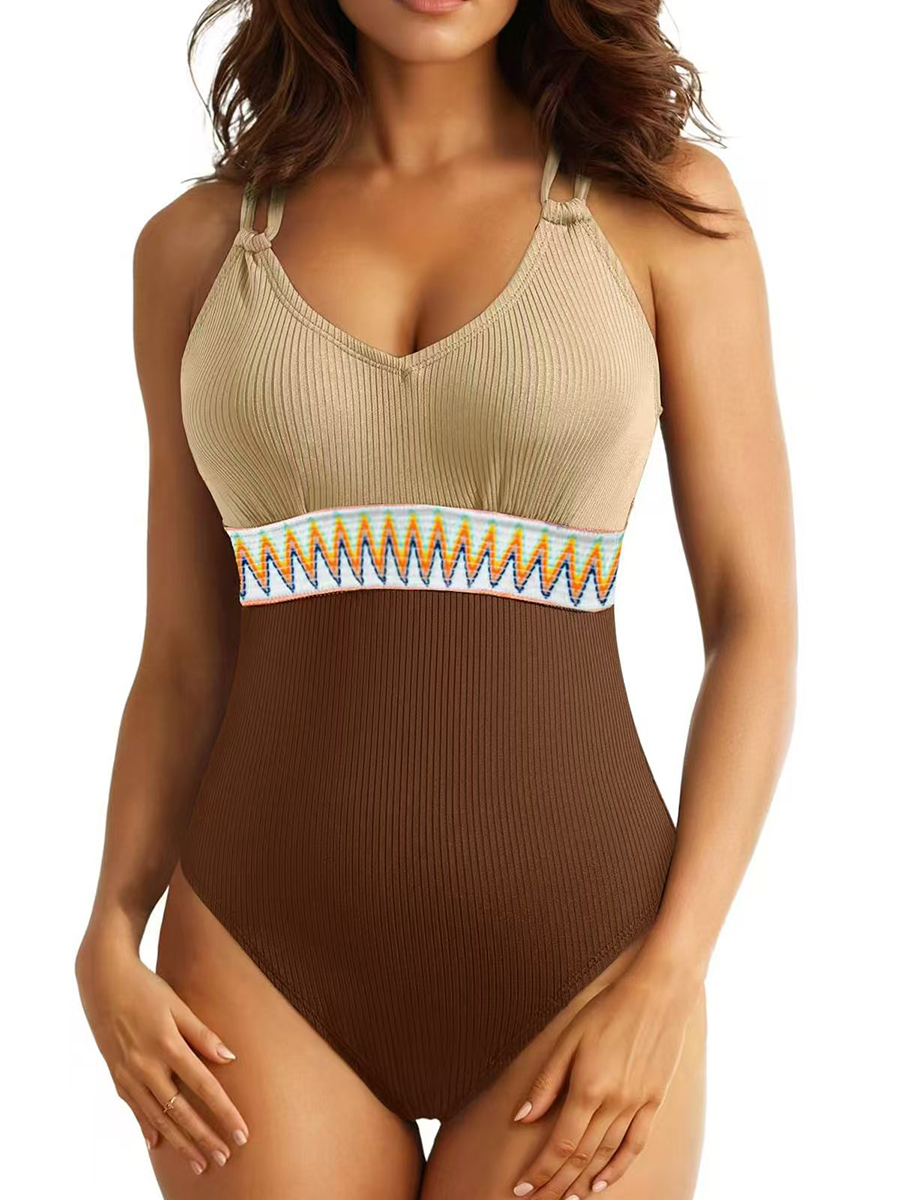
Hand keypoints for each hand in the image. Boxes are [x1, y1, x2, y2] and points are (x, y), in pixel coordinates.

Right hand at [75, 924, 248, 1175]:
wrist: (102, 980)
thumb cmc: (146, 988)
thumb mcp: (178, 1005)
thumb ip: (202, 1034)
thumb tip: (229, 1059)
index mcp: (167, 1046)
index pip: (204, 1087)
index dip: (224, 1113)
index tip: (241, 1133)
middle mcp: (146, 1067)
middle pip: (181, 1112)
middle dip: (204, 1138)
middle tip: (224, 1159)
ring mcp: (129, 1075)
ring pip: (158, 1118)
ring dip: (180, 1143)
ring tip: (199, 1163)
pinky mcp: (116, 1076)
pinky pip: (135, 1109)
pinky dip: (147, 1128)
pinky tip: (158, 1144)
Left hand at [510, 960, 701, 1195]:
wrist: (658, 993)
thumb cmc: (607, 1010)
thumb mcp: (568, 1038)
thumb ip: (546, 1082)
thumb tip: (522, 1117)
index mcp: (588, 1088)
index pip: (559, 1145)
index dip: (540, 1172)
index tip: (521, 1188)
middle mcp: (613, 1104)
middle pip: (580, 1157)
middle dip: (555, 1183)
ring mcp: (636, 1105)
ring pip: (606, 1156)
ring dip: (583, 1182)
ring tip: (565, 1198)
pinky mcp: (653, 1102)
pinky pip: (634, 1145)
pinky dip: (617, 1168)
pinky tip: (602, 1184)